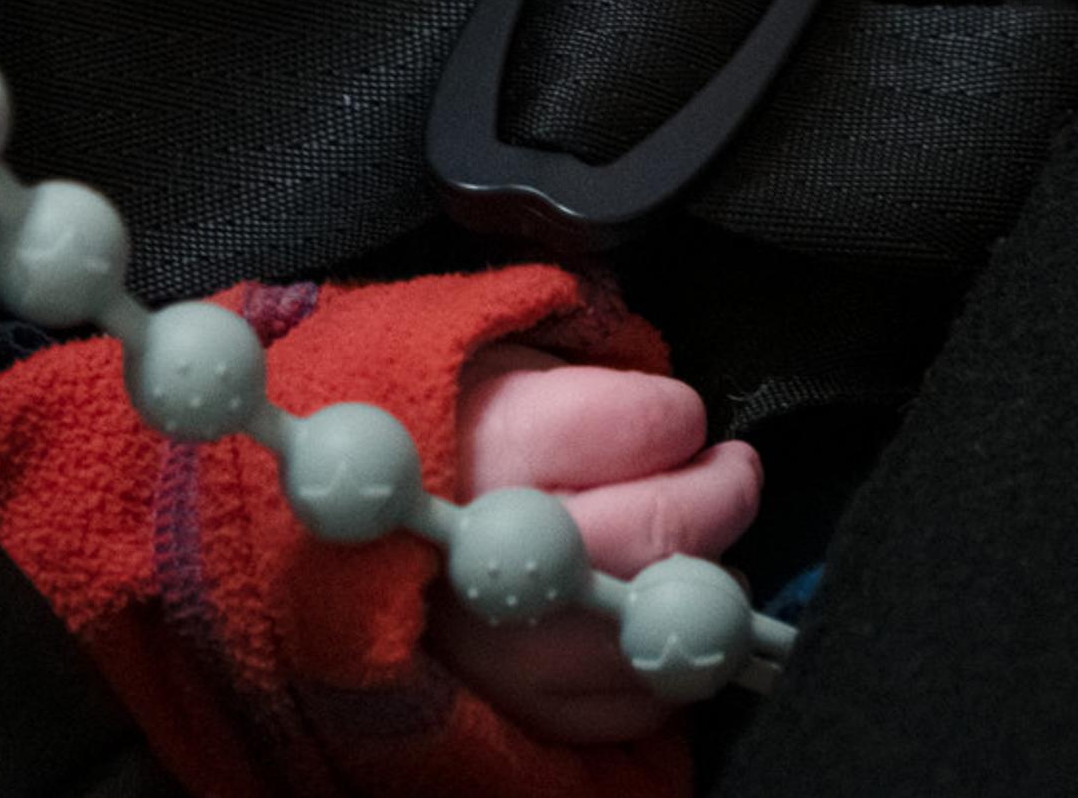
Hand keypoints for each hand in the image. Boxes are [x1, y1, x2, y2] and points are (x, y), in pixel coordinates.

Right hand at [429, 348, 762, 742]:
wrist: (348, 535)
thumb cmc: (443, 436)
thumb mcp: (497, 366)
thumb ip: (592, 387)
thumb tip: (687, 425)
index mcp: (495, 440)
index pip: (646, 424)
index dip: (682, 415)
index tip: (681, 417)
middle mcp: (503, 549)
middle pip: (665, 527)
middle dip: (724, 492)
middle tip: (729, 473)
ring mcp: (512, 644)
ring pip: (663, 618)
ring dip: (704, 581)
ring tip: (688, 550)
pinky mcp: (525, 710)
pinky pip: (640, 701)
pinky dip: (657, 656)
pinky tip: (638, 612)